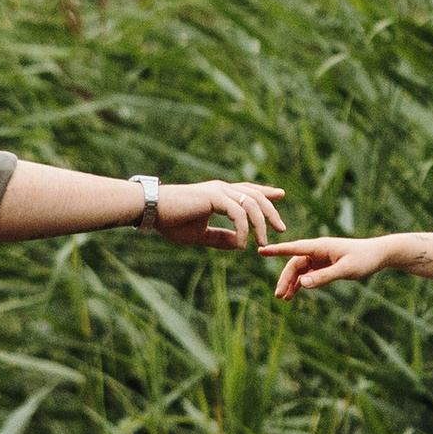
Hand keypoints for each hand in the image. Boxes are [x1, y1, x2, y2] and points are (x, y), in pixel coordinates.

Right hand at [155, 179, 287, 252]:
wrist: (151, 210)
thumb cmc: (171, 221)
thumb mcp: (200, 234)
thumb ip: (220, 238)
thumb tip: (239, 245)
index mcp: (219, 194)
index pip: (248, 190)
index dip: (265, 192)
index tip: (280, 195)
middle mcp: (222, 189)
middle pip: (256, 196)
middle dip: (271, 211)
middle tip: (281, 228)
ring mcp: (219, 191)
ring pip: (251, 204)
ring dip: (260, 224)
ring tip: (263, 242)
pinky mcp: (214, 197)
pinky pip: (238, 213)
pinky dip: (243, 229)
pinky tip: (242, 244)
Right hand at [263, 234, 395, 301]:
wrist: (379, 255)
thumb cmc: (364, 259)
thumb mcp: (345, 270)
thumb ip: (324, 277)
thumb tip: (302, 284)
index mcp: (320, 246)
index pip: (294, 248)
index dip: (277, 250)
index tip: (261, 250)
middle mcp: (318, 250)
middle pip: (295, 264)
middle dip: (285, 279)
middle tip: (279, 296)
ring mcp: (321, 258)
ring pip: (300, 270)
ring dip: (292, 283)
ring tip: (284, 298)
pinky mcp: (326, 265)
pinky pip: (309, 274)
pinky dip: (301, 283)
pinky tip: (295, 294)